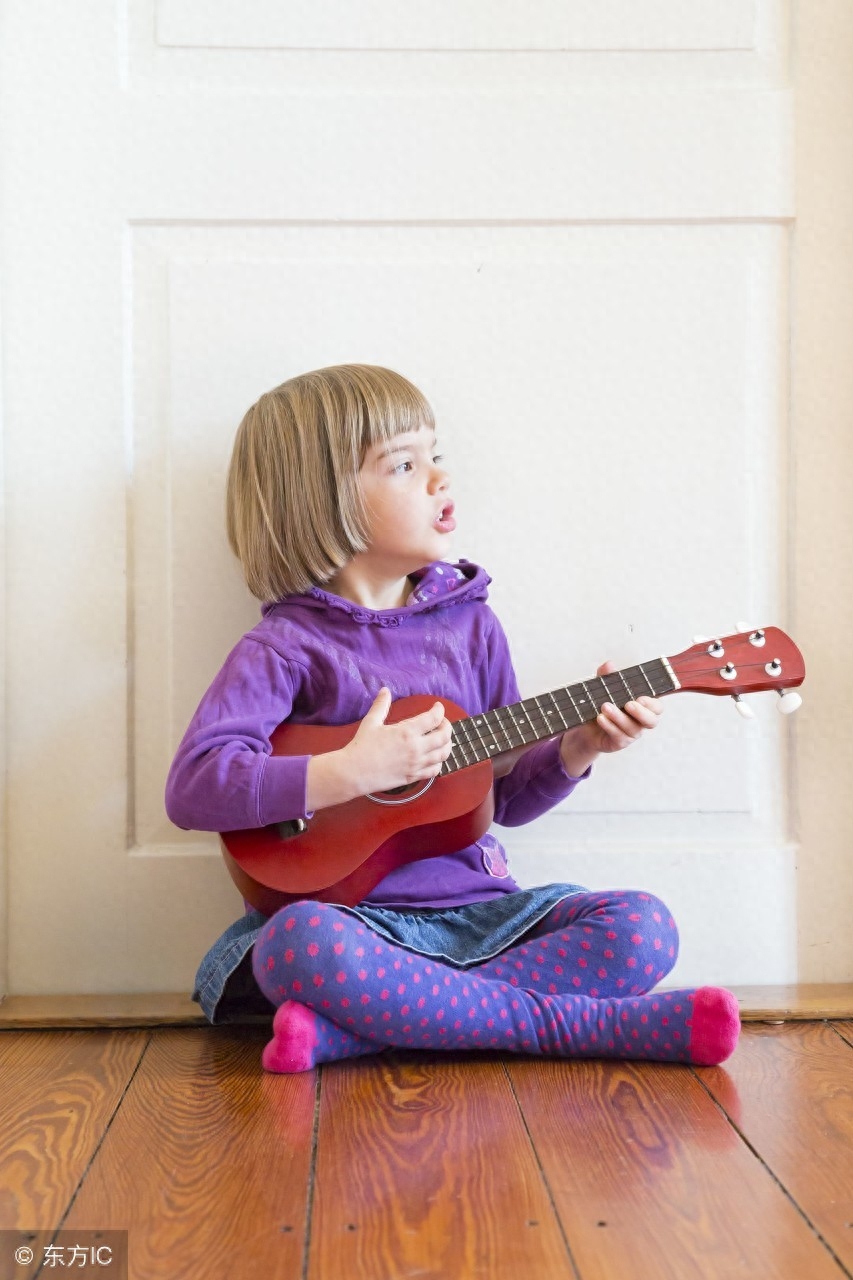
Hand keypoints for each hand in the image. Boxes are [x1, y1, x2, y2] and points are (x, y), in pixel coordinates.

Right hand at [341, 688, 453, 794]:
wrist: (354, 773)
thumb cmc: (361, 747)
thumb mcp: (371, 722)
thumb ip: (381, 705)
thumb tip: (385, 690)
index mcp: (406, 732)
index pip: (434, 718)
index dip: (439, 710)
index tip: (437, 706)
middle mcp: (415, 748)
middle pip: (444, 736)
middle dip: (447, 727)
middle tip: (442, 722)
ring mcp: (416, 764)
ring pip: (443, 754)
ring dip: (447, 744)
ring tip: (442, 739)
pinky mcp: (413, 777)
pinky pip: (434, 770)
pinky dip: (439, 762)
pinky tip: (435, 757)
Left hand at [559, 660, 663, 774]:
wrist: (586, 727)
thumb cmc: (600, 705)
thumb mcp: (601, 688)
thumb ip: (606, 677)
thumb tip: (609, 664)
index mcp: (643, 706)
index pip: (657, 707)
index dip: (652, 703)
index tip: (640, 697)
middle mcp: (641, 721)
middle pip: (652, 721)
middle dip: (642, 713)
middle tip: (629, 704)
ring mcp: (632, 733)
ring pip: (633, 728)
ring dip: (619, 717)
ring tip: (605, 707)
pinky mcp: (620, 742)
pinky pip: (619, 736)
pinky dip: (609, 726)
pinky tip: (601, 718)